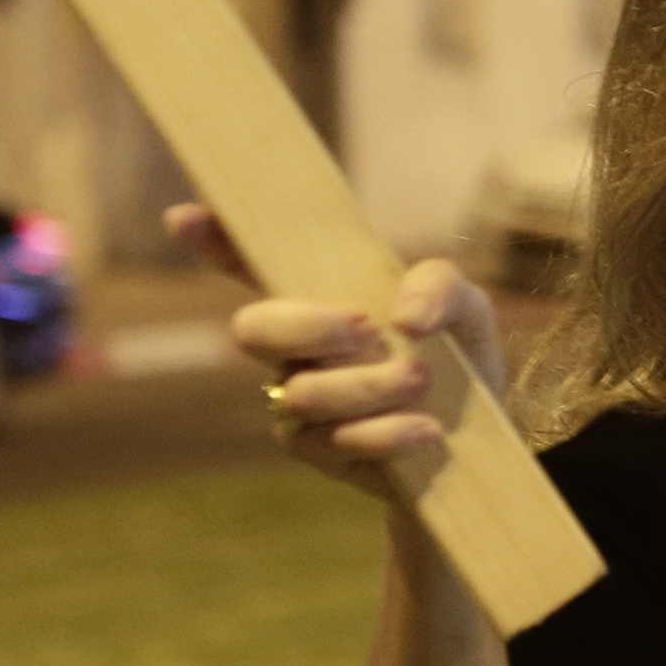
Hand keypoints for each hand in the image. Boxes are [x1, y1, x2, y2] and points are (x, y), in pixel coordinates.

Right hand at [170, 203, 503, 496]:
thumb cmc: (456, 351)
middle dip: (307, 327)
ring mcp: (297, 396)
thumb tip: (404, 316)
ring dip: (370, 386)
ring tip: (422, 380)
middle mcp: (294, 345)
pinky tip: (426, 429)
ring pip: (303, 391)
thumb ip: (438, 284)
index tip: (185, 216)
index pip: (251, 261)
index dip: (214, 239)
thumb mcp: (464, 304)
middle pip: (253, 329)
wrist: (480, 432)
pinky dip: (386, 432)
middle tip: (368, 328)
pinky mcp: (315, 449)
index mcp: (319, 293)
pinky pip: (332, 440)